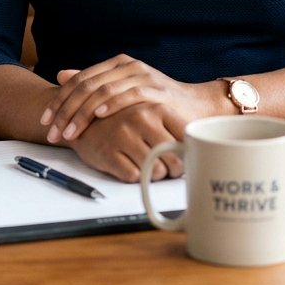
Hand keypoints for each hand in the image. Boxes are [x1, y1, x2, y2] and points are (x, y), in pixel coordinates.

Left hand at [40, 54, 214, 143]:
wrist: (192, 107)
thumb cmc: (153, 103)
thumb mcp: (120, 91)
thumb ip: (93, 83)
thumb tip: (61, 75)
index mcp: (116, 64)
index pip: (80, 79)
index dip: (59, 100)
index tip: (45, 121)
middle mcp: (127, 65)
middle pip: (87, 85)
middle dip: (65, 110)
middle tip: (53, 133)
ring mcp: (142, 75)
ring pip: (103, 91)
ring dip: (82, 113)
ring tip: (69, 133)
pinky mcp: (156, 89)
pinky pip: (129, 94)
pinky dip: (111, 105)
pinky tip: (98, 116)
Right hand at [70, 104, 186, 182]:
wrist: (83, 116)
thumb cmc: (124, 118)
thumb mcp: (150, 113)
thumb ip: (172, 127)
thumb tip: (201, 148)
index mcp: (157, 107)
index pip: (186, 138)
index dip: (188, 154)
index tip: (184, 157)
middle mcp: (142, 118)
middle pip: (175, 160)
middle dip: (174, 170)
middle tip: (168, 168)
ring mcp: (124, 135)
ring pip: (156, 172)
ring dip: (155, 175)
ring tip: (149, 166)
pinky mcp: (108, 152)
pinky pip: (134, 177)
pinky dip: (136, 177)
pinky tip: (131, 166)